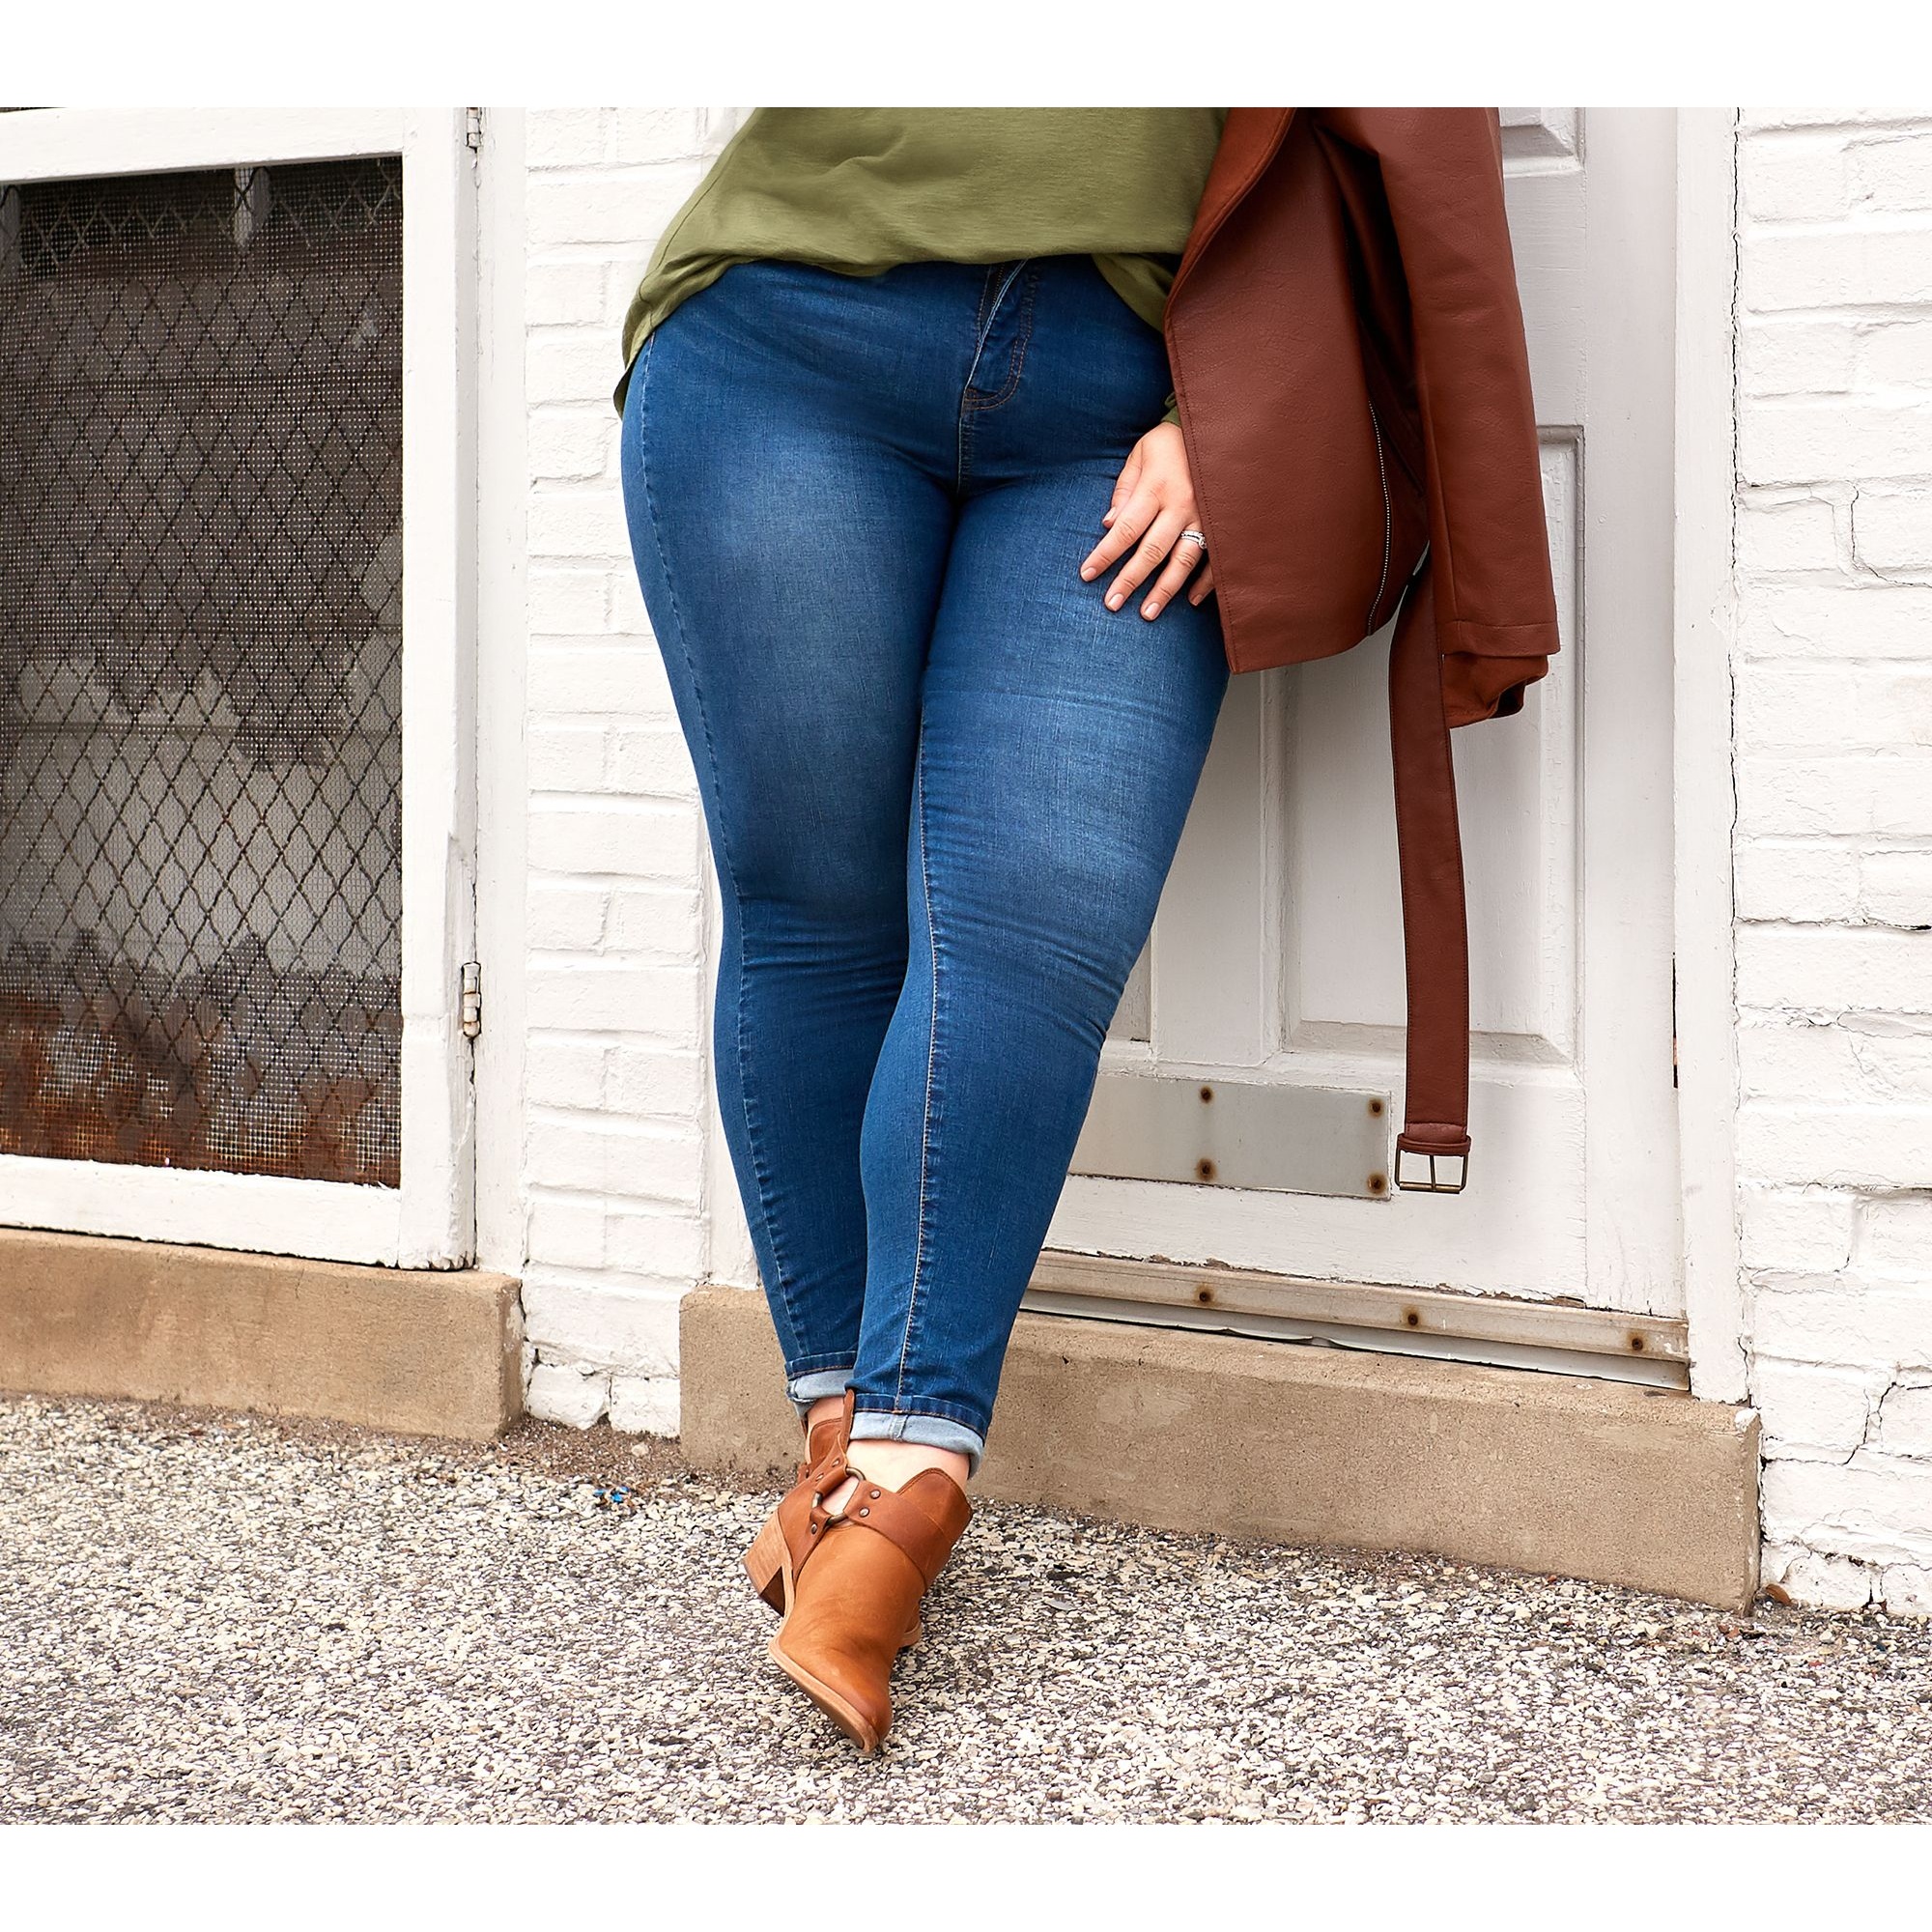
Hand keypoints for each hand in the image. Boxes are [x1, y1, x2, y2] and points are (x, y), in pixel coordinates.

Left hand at [1078, 422, 1214, 619]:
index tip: (1087, 575)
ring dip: (1165, 590)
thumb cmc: (1172, 442)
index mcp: (1157, 487)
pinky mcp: (1223, 524)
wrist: (1222, 428)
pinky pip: (1215, 558)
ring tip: (1148, 613)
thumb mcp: (1141, 454)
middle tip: (1111, 604)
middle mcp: (1182, 505)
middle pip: (1152, 551)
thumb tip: (1108, 524)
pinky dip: (1205, 581)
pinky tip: (1191, 601)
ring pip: (1183, 561)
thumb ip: (1124, 489)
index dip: (1104, 554)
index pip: (1125, 529)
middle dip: (1129, 580)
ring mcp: (1206, 517)